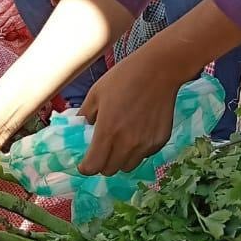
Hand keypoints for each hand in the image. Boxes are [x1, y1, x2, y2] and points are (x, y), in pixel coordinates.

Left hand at [78, 53, 178, 175]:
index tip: (84, 161)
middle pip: (110, 170)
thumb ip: (85, 116)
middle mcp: (127, 143)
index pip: (93, 166)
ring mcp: (145, 144)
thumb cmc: (124, 78)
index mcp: (107, 131)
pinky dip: (137, 150)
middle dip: (102, 163)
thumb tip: (80, 131)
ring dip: (120, 159)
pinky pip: (144, 155)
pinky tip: (138, 132)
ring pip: (128, 166)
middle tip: (102, 149)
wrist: (159, 70)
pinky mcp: (160, 141)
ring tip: (121, 141)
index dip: (86, 167)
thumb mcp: (96, 94)